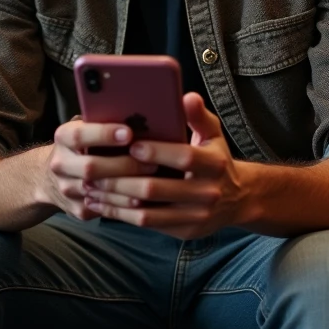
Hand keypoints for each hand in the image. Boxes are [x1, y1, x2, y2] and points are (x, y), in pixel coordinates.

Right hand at [41, 117, 158, 219]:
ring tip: (154, 183)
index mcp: (63, 138)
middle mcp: (60, 164)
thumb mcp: (85, 127)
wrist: (50, 178)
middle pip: (91, 167)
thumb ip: (102, 122)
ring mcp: (67, 189)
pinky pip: (104, 209)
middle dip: (124, 166)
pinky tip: (144, 200)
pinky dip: (125, 205)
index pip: (80, 135)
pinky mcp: (77, 209)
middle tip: (152, 163)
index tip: (129, 133)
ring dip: (129, 189)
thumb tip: (138, 116)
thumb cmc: (81, 145)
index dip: (104, 134)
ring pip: (100, 192)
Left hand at [83, 93, 248, 239]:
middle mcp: (208, 193)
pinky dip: (121, 215)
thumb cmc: (215, 159)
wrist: (238, 199)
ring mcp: (196, 216)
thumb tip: (186, 97)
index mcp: (215, 164)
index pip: (184, 157)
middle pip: (157, 189)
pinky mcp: (184, 231)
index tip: (131, 146)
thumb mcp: (213, 135)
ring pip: (147, 212)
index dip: (157, 152)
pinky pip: (147, 225)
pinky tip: (101, 204)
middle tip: (95, 169)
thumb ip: (198, 116)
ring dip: (115, 200)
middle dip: (122, 179)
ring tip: (91, 187)